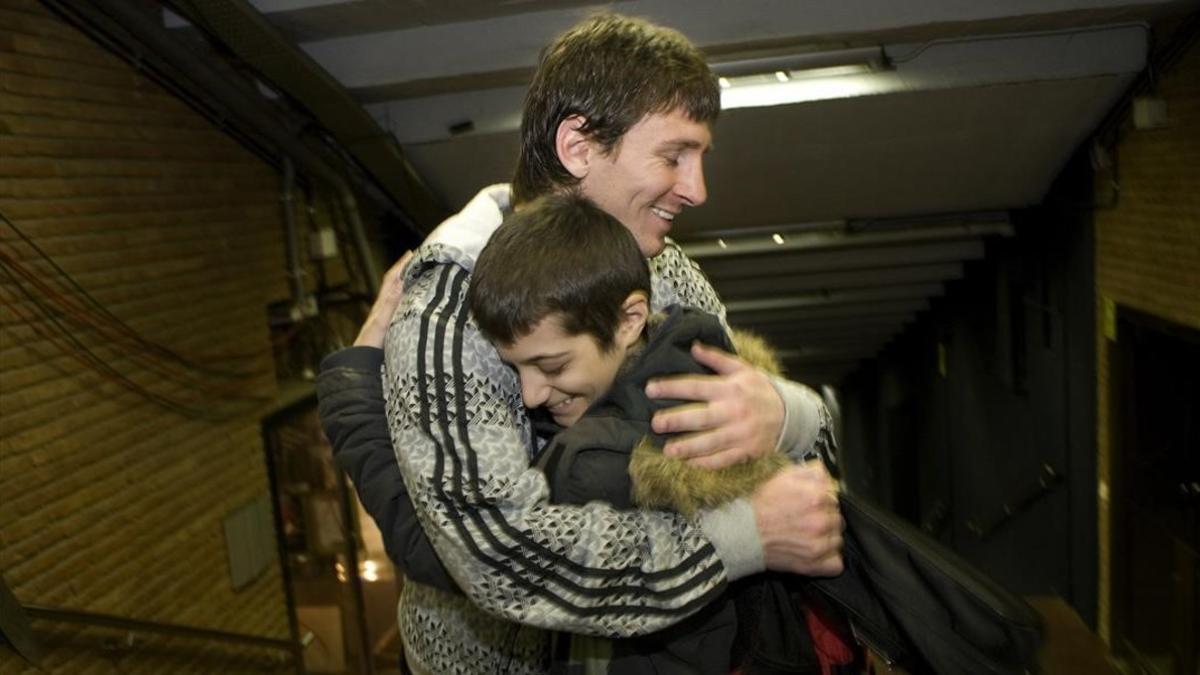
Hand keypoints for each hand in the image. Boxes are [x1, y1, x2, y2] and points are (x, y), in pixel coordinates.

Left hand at [354, 251, 412, 347]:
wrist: (362, 361)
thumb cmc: (370, 343)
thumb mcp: (381, 322)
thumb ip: (390, 304)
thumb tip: (400, 283)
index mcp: (381, 304)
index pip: (392, 279)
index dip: (401, 265)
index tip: (411, 253)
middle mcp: (384, 307)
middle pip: (395, 284)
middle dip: (405, 271)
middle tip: (419, 261)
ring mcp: (386, 317)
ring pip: (398, 295)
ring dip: (407, 284)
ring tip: (420, 277)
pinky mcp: (390, 326)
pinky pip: (400, 307)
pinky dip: (408, 300)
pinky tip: (415, 302)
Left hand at [645, 341, 783, 468]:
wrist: (791, 415)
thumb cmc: (761, 390)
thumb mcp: (743, 369)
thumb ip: (717, 359)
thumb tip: (694, 347)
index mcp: (730, 388)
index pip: (695, 386)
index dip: (671, 387)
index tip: (650, 389)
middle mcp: (733, 411)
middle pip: (700, 417)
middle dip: (676, 420)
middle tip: (655, 423)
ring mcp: (740, 433)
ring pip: (710, 442)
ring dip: (688, 447)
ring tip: (668, 450)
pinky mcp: (745, 451)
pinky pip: (722, 459)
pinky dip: (705, 463)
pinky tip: (688, 463)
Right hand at [751, 461, 843, 575]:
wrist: (738, 531)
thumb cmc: (757, 504)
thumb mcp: (781, 476)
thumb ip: (810, 472)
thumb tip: (825, 474)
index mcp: (817, 496)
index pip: (833, 496)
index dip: (820, 498)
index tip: (809, 503)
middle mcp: (821, 520)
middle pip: (837, 518)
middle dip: (824, 517)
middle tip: (804, 519)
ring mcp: (819, 544)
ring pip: (837, 539)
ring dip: (826, 538)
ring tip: (805, 535)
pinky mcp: (814, 564)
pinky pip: (836, 564)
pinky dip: (828, 560)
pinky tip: (813, 551)